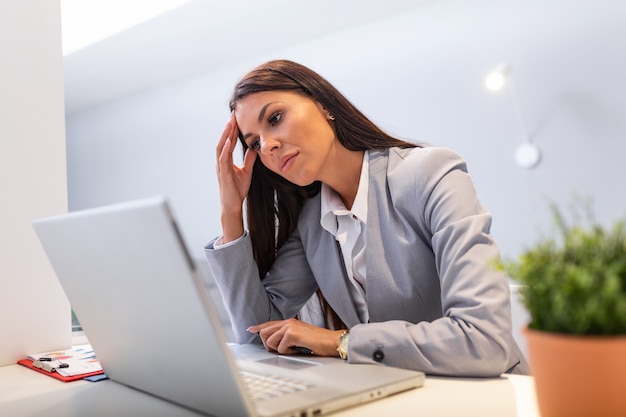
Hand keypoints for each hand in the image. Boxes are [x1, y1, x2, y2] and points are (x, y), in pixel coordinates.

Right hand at [215, 114, 256, 241]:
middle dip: (229, 128)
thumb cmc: (237, 190)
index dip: (233, 130)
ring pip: (221, 147)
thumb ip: (249, 160)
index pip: (230, 142)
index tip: (237, 118)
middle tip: (233, 115)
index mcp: (226, 160)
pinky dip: (225, 149)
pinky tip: (228, 142)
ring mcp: (221, 167)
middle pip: (224, 141)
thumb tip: (254, 149)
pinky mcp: (223, 174)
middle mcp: (222, 162)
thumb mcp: (247, 171)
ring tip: (230, 124)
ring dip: (225, 135)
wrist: (233, 205)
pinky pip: (223, 159)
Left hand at [248, 318, 343, 356]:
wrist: (331, 341)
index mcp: (289, 322)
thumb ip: (287, 336)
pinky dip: (288, 352)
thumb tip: (275, 344)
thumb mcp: (299, 337)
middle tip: (280, 350)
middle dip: (268, 345)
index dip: (258, 327)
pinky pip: (280, 348)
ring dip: (279, 349)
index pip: (269, 324)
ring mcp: (289, 327)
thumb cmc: (318, 342)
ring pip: (270, 342)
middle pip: (264, 333)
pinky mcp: (292, 334)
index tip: (250, 329)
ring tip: (292, 349)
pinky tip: (297, 349)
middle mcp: (288, 322)